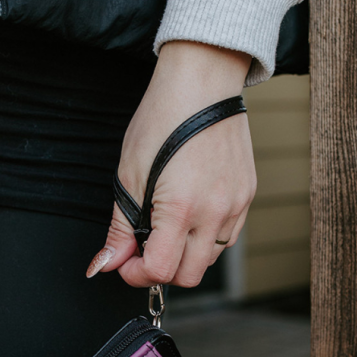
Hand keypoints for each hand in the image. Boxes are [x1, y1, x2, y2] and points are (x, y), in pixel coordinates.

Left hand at [86, 40, 256, 287]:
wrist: (202, 81)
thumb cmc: (162, 119)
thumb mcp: (129, 174)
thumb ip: (120, 226)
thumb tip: (108, 262)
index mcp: (182, 207)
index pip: (161, 270)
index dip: (136, 274)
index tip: (125, 263)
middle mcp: (215, 212)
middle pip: (189, 275)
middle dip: (161, 271)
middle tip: (142, 250)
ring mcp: (236, 205)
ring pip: (210, 259)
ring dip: (184, 256)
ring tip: (165, 229)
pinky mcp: (247, 195)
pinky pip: (228, 237)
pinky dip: (205, 239)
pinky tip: (189, 216)